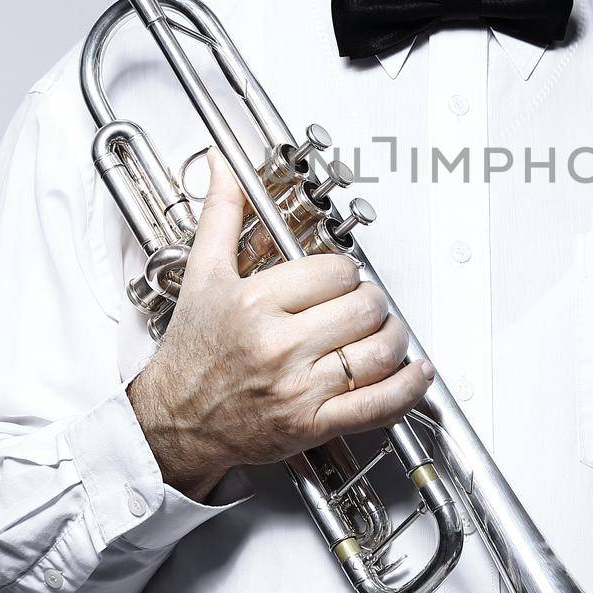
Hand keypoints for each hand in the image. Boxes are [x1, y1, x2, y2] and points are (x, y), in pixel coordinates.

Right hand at [128, 149, 433, 496]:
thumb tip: (224, 167)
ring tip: (386, 333)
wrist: (175, 422)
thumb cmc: (191, 353)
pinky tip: (416, 373)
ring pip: (378, 352)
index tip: (340, 281)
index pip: (336, 272)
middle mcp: (278, 345)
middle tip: (365, 306)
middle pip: (364, 308)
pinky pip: (377, 405)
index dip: (347, 273)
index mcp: (255, 304)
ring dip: (395, 339)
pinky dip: (407, 388)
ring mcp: (297, 388)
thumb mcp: (202, 277)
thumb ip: (220, 216)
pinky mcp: (312, 424)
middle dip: (374, 303)